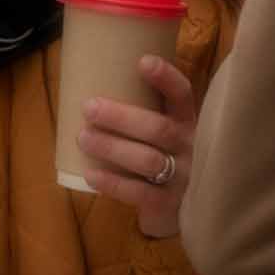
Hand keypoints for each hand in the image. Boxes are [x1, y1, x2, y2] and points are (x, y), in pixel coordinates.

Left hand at [78, 55, 196, 238]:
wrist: (186, 214)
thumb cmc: (167, 161)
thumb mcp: (169, 135)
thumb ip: (148, 113)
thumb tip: (98, 82)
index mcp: (189, 123)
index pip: (183, 96)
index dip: (166, 78)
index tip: (142, 61)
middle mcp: (191, 148)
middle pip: (158, 128)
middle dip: (121, 117)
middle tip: (89, 107)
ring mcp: (183, 178)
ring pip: (147, 160)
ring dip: (112, 147)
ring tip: (83, 137)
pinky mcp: (168, 204)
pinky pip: (139, 193)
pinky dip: (113, 182)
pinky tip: (91, 173)